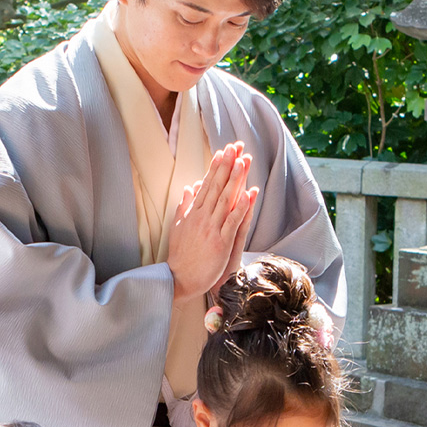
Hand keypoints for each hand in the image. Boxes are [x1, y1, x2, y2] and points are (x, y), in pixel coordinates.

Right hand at [167, 142, 256, 304]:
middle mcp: (202, 218)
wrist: (179, 278)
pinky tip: (249, 194)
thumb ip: (184, 206)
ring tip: (242, 162)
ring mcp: (211, 229)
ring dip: (235, 180)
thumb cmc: (180, 255)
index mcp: (193, 213)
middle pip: (217, 187)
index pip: (206, 185)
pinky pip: (232, 222)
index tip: (223, 152)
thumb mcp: (178, 227)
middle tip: (235, 148)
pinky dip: (241, 207)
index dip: (215, 168)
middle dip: (227, 166)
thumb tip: (189, 187)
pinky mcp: (220, 242)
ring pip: (226, 200)